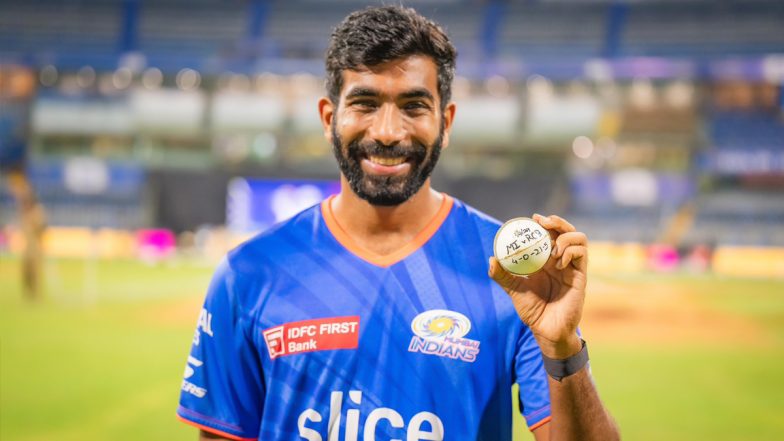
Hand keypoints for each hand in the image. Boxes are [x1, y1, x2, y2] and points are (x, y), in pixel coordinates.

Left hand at [489, 214, 587, 358]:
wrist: (547, 330)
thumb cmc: (532, 311)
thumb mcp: (514, 290)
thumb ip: (502, 276)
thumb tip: (492, 259)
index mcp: (546, 261)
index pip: (550, 234)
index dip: (544, 223)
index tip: (533, 218)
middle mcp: (561, 261)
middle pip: (567, 231)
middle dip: (557, 222)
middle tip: (543, 222)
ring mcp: (572, 267)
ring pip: (579, 238)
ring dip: (565, 237)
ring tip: (552, 249)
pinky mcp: (581, 276)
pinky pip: (582, 255)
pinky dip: (570, 251)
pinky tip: (558, 261)